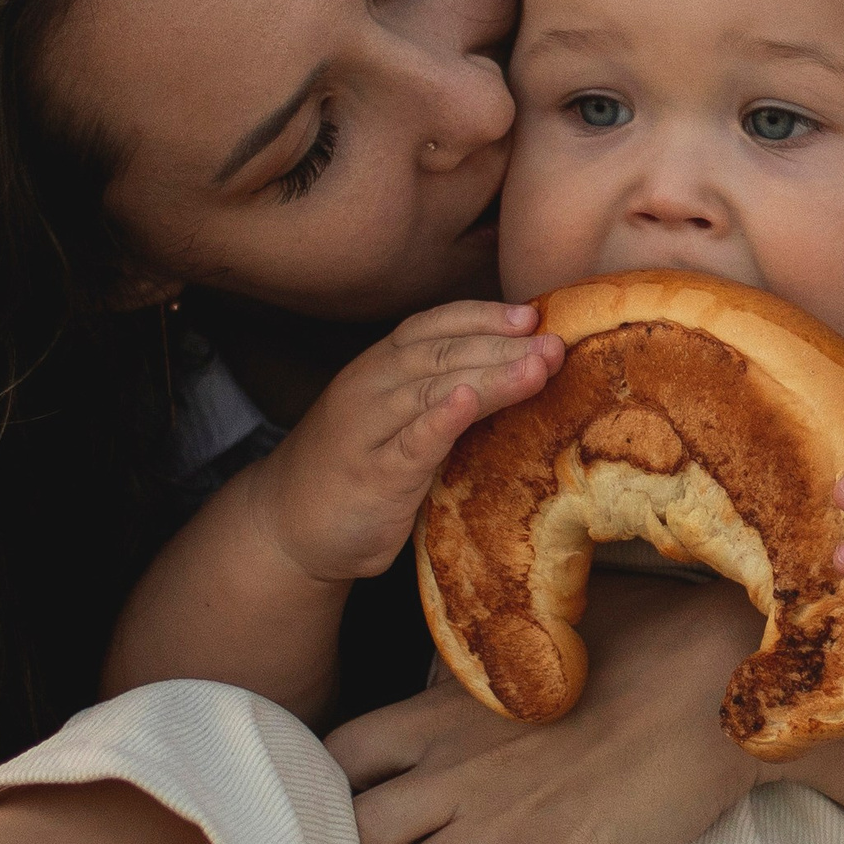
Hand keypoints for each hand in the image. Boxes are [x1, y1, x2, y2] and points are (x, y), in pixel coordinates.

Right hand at [243, 300, 562, 587]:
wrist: (286, 527)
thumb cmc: (356, 469)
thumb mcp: (396, 420)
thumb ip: (439, 397)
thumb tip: (520, 377)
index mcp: (381, 368)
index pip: (434, 326)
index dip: (483, 316)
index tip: (533, 316)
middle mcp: (371, 388)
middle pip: (442, 353)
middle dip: (503, 345)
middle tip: (557, 344)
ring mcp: (368, 430)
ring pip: (433, 390)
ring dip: (490, 376)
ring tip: (537, 368)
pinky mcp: (373, 476)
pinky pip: (410, 441)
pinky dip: (440, 419)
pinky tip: (467, 402)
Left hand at [329, 575, 766, 843]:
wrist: (722, 677)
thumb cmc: (646, 635)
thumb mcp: (551, 619)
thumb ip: (494, 636)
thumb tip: (479, 618)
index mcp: (449, 706)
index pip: (342, 754)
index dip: (329, 790)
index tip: (347, 808)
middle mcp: (462, 767)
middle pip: (358, 833)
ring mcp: (510, 820)